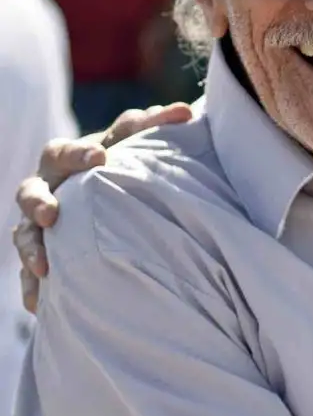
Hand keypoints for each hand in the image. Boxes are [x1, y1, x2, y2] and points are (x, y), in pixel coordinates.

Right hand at [14, 103, 192, 311]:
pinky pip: (31, 272)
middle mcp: (54, 185)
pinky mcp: (42, 251)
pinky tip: (39, 305)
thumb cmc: (132, 172)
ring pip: (25, 231)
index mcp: (77, 157)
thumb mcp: (144, 154)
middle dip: (41, 199)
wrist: (118, 207)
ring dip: (32, 246)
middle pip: (32, 192)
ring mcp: (42, 219)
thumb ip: (157, 130)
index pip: (72, 150)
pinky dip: (34, 287)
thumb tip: (184, 110)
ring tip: (43, 266)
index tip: (100, 161)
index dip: (81, 155)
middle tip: (53, 214)